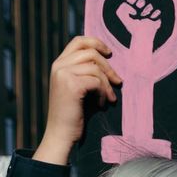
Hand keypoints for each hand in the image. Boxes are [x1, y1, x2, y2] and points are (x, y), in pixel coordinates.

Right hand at [33, 37, 121, 165]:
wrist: (61, 134)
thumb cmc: (72, 114)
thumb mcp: (76, 87)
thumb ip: (84, 71)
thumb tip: (107, 58)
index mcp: (58, 64)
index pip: (78, 41)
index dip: (96, 42)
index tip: (109, 53)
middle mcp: (59, 66)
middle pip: (91, 53)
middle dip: (108, 67)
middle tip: (118, 82)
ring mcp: (64, 74)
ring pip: (95, 68)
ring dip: (107, 84)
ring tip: (109, 98)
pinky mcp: (72, 85)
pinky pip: (97, 81)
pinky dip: (103, 93)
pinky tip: (101, 104)